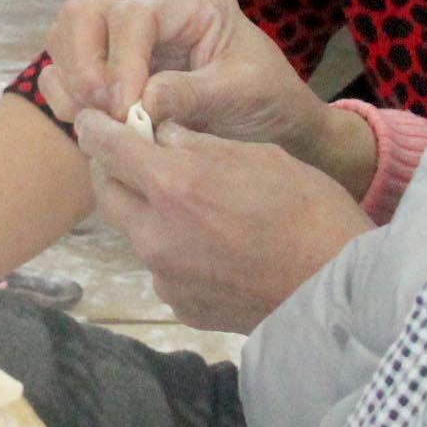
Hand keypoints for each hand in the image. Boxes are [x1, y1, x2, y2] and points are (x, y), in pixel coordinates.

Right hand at [32, 0, 325, 154]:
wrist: (273, 119)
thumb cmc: (267, 99)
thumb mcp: (243, 94)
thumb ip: (193, 94)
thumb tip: (141, 102)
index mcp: (194, 2)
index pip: (134, 15)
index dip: (121, 61)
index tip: (125, 109)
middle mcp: (153, 8)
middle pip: (84, 13)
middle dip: (82, 64)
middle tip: (102, 112)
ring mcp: (125, 35)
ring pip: (66, 36)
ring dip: (71, 82)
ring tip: (96, 123)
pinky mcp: (109, 63)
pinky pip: (65, 69)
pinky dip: (66, 96)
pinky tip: (91, 123)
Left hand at [73, 110, 372, 330]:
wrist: (338, 290)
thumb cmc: (308, 210)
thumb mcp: (255, 155)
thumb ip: (196, 144)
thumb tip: (160, 132)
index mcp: (173, 186)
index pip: (108, 149)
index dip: (94, 129)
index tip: (88, 120)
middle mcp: (155, 234)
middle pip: (108, 195)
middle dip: (113, 172)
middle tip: (132, 158)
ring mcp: (165, 277)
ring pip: (135, 234)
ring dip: (146, 213)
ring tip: (186, 205)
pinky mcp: (181, 306)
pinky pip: (162, 270)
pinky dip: (173, 252)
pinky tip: (210, 248)